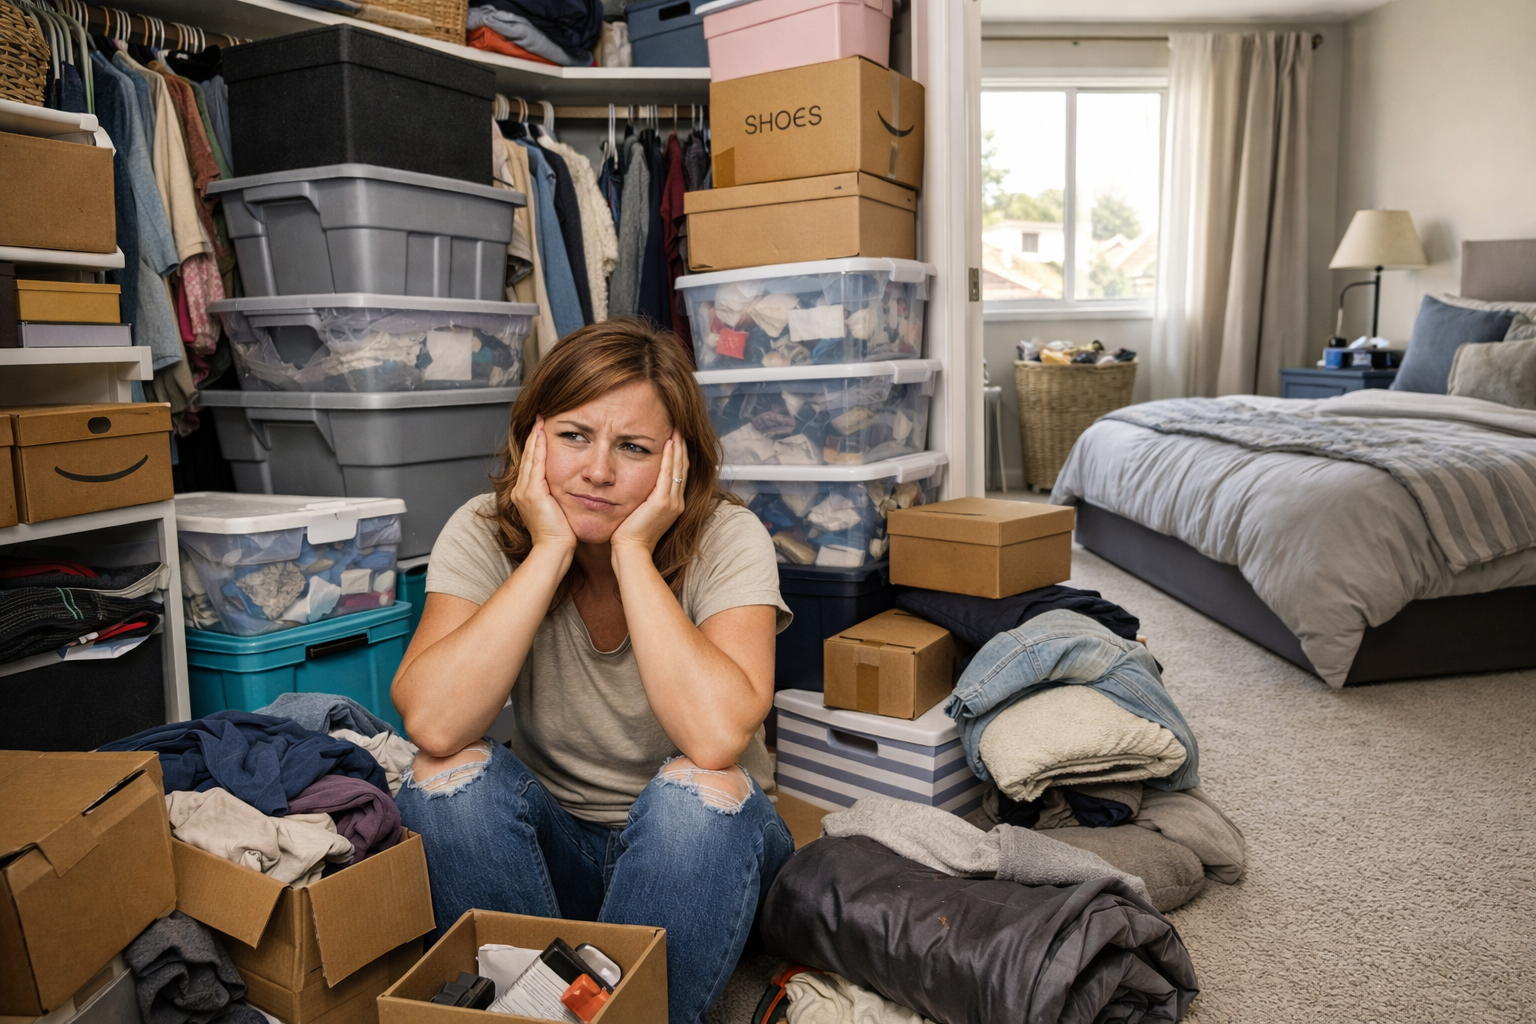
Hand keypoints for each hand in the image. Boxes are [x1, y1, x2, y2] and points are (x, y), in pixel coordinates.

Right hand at [511, 417, 576, 552]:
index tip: (542, 428)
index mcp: (526, 494)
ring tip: (540, 420)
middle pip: (528, 456)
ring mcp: (524, 491)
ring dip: (535, 436)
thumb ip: (558, 496)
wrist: (554, 550)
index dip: (536, 445)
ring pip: (530, 456)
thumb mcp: (558, 510)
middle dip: (534, 435)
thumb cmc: (561, 535)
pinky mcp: (532, 492)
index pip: (531, 463)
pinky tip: (543, 434)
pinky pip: (536, 463)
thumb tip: (571, 486)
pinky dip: (539, 447)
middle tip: (539, 417)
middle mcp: (521, 490)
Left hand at [611, 430, 687, 556]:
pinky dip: (670, 457)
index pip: (678, 475)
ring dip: (678, 447)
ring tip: (676, 430)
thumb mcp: (639, 514)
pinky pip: (668, 474)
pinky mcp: (662, 502)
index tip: (676, 439)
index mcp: (672, 505)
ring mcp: (672, 502)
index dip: (678, 456)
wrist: (631, 552)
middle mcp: (676, 502)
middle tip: (680, 428)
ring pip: (678, 468)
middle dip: (682, 447)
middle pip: (683, 468)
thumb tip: (635, 488)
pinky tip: (669, 443)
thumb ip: (642, 500)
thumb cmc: (629, 537)